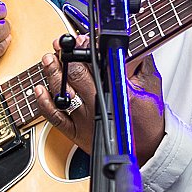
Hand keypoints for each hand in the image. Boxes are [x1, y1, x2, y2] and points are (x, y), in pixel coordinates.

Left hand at [35, 39, 164, 165]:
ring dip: (52, 73)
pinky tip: (40, 89)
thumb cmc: (148, 119)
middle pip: (76, 75)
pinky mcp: (76, 133)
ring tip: (49, 59)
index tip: (79, 40)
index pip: (97, 64)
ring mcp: (85, 120)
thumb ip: (139, 61)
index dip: (85, 49)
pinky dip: (44, 103)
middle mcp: (99, 106)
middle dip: (65, 57)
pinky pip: (54, 117)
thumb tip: (124, 44)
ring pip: (62, 92)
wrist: (148, 151)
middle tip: (60, 45)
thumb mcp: (151, 84)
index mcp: (118, 93)